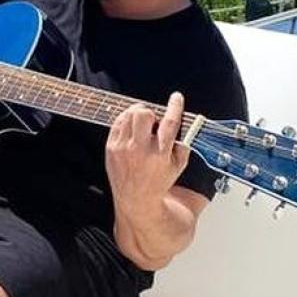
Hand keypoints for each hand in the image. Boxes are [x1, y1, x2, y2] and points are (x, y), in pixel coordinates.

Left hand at [105, 92, 190, 217]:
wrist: (135, 198)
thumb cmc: (158, 182)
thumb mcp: (178, 166)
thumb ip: (184, 143)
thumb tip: (185, 122)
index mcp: (160, 155)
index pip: (169, 123)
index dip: (174, 107)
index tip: (176, 98)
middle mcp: (140, 150)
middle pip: (144, 114)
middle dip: (151, 113)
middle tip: (153, 120)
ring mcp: (123, 148)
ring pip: (129, 115)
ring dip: (138, 115)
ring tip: (142, 125)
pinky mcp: (111, 148)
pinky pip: (117, 122)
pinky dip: (126, 121)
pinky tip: (132, 129)